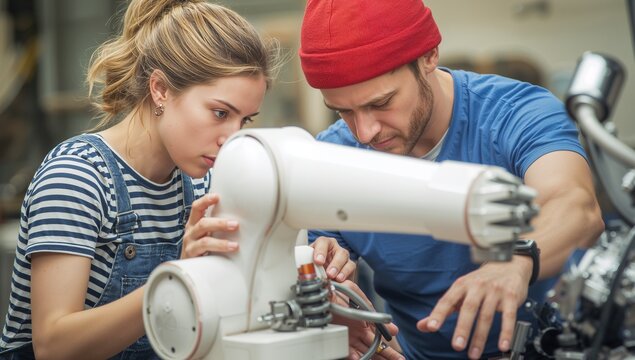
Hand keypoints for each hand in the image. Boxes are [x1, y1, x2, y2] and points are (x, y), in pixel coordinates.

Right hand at [180, 193, 239, 258]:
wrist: (186, 268)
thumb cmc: (200, 247)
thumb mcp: (206, 232)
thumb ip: (217, 225)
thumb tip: (240, 218)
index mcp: (194, 223)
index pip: (196, 207)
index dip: (205, 200)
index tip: (217, 196)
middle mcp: (190, 232)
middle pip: (203, 224)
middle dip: (220, 223)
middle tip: (235, 224)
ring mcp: (190, 245)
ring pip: (204, 242)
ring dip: (221, 243)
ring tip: (235, 245)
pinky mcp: (192, 258)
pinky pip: (203, 256)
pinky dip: (216, 254)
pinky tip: (225, 255)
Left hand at [311, 236, 355, 281]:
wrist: (321, 276)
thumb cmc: (314, 267)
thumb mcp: (309, 264)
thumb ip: (308, 265)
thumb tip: (305, 271)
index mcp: (322, 244)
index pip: (323, 242)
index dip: (320, 251)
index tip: (318, 261)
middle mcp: (334, 248)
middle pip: (338, 251)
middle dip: (334, 263)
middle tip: (329, 273)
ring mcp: (343, 256)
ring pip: (345, 257)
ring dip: (340, 269)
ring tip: (336, 278)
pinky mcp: (349, 265)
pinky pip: (351, 267)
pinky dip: (346, 274)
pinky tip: (341, 280)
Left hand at [332, 280, 402, 359]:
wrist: (318, 298)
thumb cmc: (333, 292)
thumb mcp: (350, 291)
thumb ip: (363, 301)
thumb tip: (377, 313)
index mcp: (363, 318)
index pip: (379, 328)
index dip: (388, 332)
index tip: (394, 335)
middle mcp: (359, 329)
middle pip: (377, 344)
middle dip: (389, 353)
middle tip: (400, 359)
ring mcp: (351, 337)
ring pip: (368, 351)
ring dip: (378, 358)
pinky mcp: (342, 342)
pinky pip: (351, 353)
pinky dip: (357, 357)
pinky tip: (360, 359)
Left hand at [416, 257, 531, 358]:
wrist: (508, 265)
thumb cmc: (480, 282)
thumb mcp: (460, 291)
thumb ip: (443, 309)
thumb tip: (423, 326)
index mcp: (461, 285)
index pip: (447, 300)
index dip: (438, 313)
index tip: (432, 327)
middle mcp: (477, 286)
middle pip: (468, 308)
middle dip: (462, 328)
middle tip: (457, 346)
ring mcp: (495, 291)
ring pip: (486, 315)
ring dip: (480, 337)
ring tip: (474, 353)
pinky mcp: (510, 296)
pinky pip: (508, 316)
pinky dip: (506, 332)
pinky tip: (503, 345)